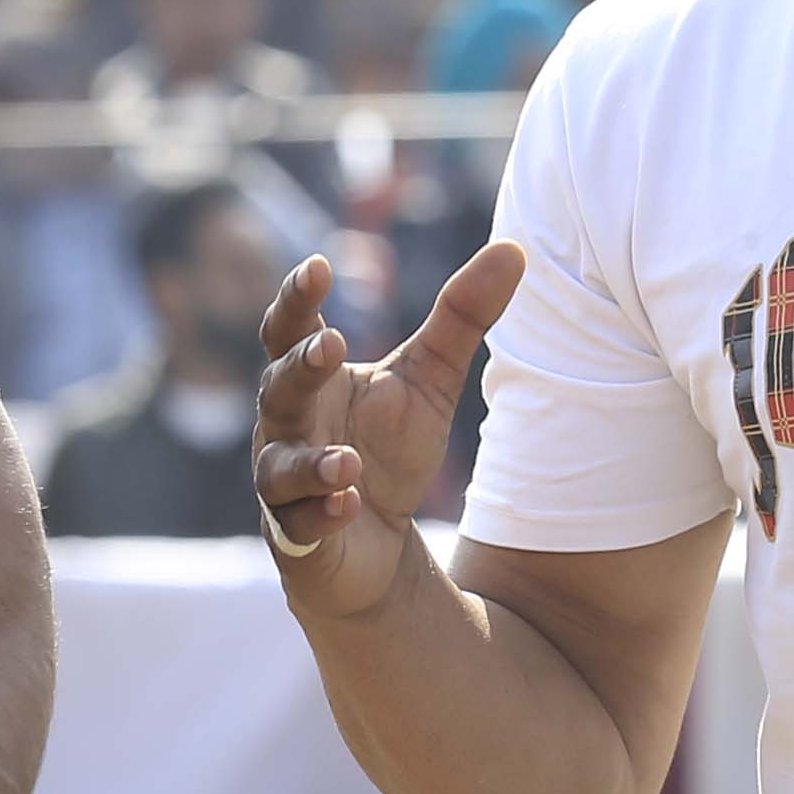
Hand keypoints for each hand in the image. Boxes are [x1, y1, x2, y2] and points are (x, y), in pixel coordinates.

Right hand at [254, 242, 524, 613]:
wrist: (379, 545)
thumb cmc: (390, 450)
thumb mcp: (432, 381)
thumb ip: (462, 317)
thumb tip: (515, 249)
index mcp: (311, 378)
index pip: (291, 330)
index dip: (299, 299)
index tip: (320, 266)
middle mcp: (286, 425)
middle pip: (278, 388)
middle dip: (301, 368)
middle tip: (331, 346)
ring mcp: (284, 482)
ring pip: (280, 467)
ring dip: (311, 462)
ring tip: (348, 460)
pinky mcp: (297, 535)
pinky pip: (298, 524)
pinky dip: (321, 513)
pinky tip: (348, 504)